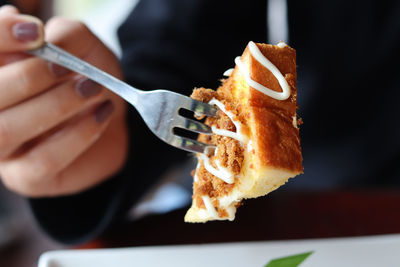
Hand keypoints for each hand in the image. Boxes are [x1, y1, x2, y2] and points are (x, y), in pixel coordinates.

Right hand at [0, 6, 127, 196]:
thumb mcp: (85, 49)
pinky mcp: (26, 177)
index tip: (36, 32)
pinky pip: (43, 160)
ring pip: (6, 130)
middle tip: (67, 69)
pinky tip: (101, 115)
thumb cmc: (89, 81)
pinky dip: (77, 134)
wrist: (111, 118)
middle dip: (28, 78)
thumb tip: (38, 38)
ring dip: (54, 106)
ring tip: (92, 89)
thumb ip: (64, 38)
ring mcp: (3, 148)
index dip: (0, 37)